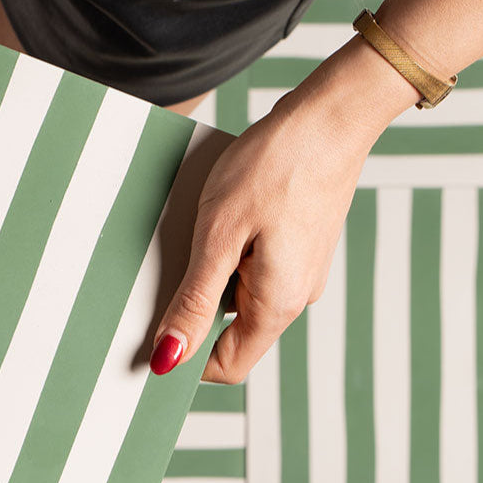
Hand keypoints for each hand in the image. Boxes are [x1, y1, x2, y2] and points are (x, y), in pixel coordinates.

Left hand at [151, 83, 376, 383]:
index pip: (227, 366)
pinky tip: (221, 213)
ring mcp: (301, 271)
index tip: (152, 336)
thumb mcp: (219, 236)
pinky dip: (230, 250)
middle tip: (166, 266)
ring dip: (211, 272)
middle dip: (195, 307)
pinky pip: (255, 266)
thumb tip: (171, 358)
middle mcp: (296, 297)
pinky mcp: (300, 246)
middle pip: (233, 331)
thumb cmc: (275, 167)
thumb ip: (195, 302)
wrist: (330, 116)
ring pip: (242, 294)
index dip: (187, 359)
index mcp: (278, 305)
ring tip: (198, 226)